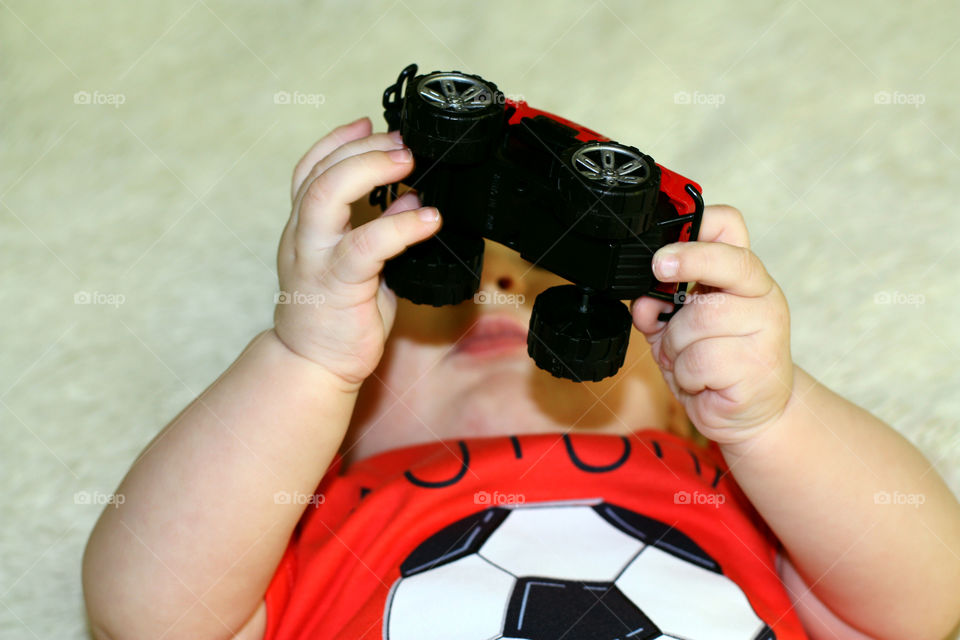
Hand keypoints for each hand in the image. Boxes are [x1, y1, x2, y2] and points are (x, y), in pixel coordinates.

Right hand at [273, 117, 441, 388]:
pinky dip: (400, 226)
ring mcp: (314, 259)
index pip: (310, 170)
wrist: (313, 366)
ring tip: (408, 163)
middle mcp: (303, 237)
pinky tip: (428, 218)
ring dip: (369, 170)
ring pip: (326, 195)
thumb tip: (408, 198)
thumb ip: (378, 230)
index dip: (338, 140)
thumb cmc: (336, 318)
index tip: (370, 123)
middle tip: (403, 144)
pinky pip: (366, 245)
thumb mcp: (360, 266)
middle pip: (318, 172)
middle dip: (362, 149)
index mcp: (305, 229)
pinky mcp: (336, 284)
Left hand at [630, 205, 793, 445]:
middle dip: (685, 268)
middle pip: (725, 264)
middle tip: (662, 275)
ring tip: (686, 359)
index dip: (700, 224)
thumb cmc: (715, 364)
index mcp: (742, 277)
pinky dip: (686, 374)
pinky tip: (699, 380)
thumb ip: (657, 308)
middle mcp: (761, 296)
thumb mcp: (676, 328)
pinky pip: (700, 360)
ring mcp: (766, 330)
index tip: (666, 249)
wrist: (751, 413)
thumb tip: (643, 301)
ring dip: (676, 345)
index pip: (730, 229)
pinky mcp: (758, 366)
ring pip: (700, 319)